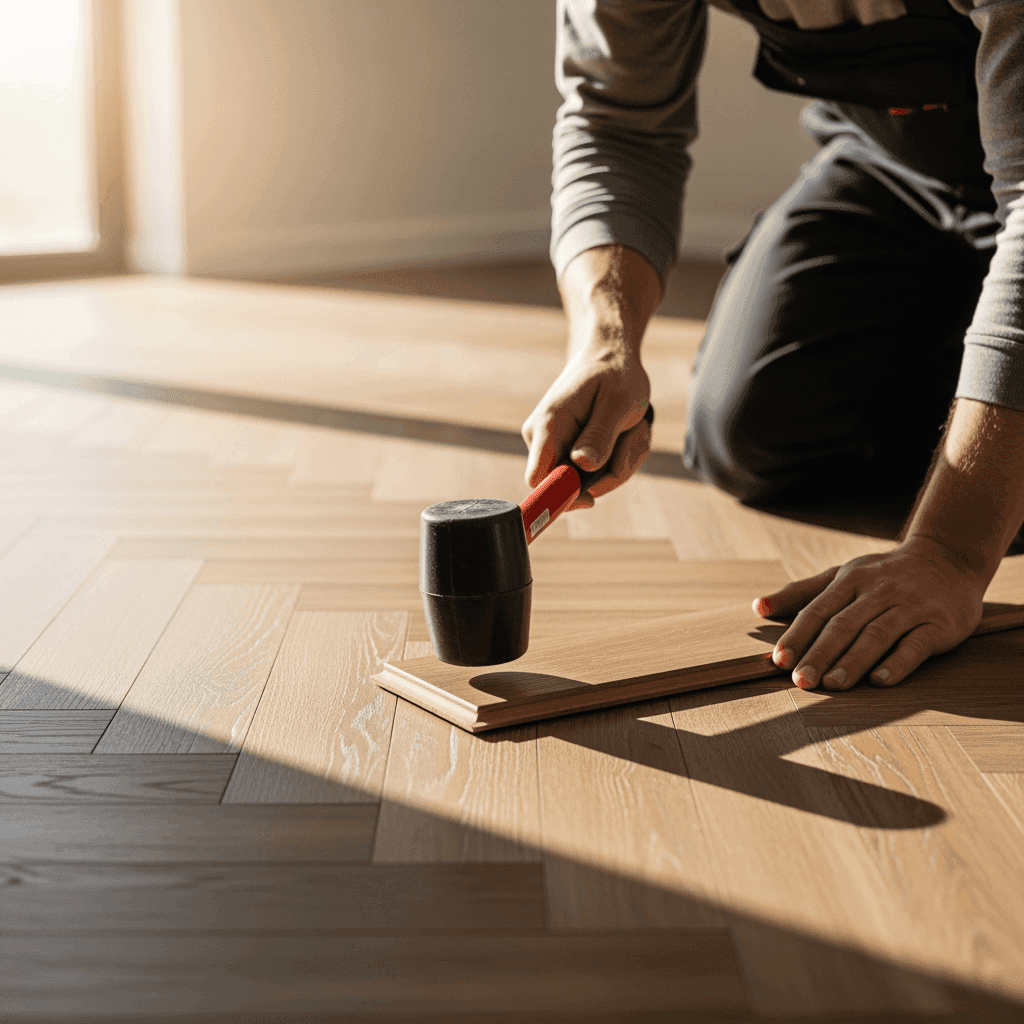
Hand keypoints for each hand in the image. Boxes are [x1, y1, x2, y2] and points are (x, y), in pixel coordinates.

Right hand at [521, 344, 651, 509]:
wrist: (609, 357)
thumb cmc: (613, 374)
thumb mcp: (616, 402)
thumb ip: (599, 435)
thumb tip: (583, 467)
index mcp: (548, 425)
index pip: (539, 478)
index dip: (561, 496)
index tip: (590, 499)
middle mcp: (543, 441)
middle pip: (576, 486)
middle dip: (614, 469)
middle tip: (635, 434)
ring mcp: (557, 449)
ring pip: (594, 482)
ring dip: (624, 459)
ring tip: (633, 427)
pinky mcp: (571, 455)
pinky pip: (600, 474)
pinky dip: (622, 457)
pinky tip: (627, 432)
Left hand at [752, 535, 987, 689]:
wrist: (949, 558)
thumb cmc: (884, 573)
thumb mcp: (841, 575)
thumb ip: (801, 593)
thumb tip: (758, 607)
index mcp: (850, 580)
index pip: (818, 610)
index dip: (797, 635)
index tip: (779, 660)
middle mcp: (878, 592)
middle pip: (844, 625)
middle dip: (820, 653)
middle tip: (801, 680)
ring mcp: (910, 607)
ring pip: (877, 634)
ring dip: (853, 661)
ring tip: (833, 684)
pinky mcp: (939, 623)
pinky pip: (917, 644)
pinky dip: (898, 662)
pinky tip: (881, 680)